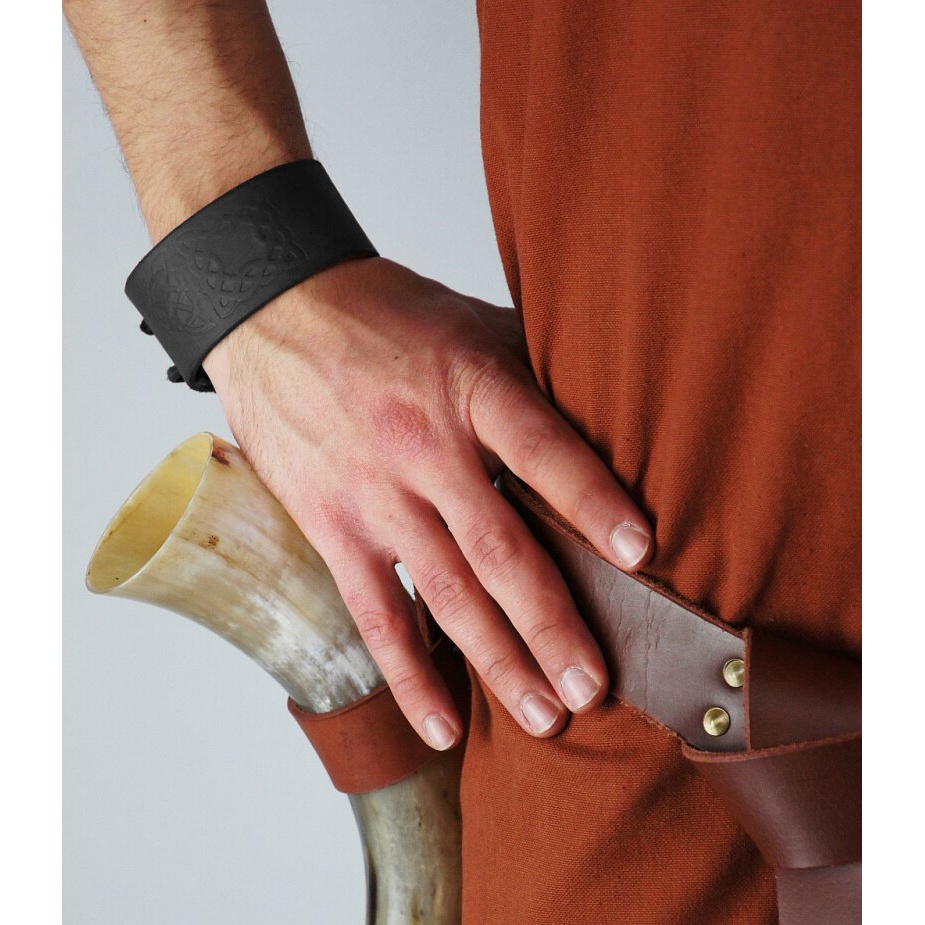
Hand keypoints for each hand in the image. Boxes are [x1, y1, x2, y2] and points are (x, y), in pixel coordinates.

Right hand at [204, 257, 652, 747]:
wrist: (274, 314)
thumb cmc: (384, 319)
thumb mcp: (469, 322)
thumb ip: (534, 373)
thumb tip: (613, 415)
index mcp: (468, 385)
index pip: (540, 449)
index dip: (590, 501)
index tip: (640, 554)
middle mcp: (422, 446)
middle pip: (497, 547)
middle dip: (550, 623)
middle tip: (594, 686)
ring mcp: (374, 494)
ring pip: (444, 594)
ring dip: (497, 661)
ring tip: (545, 715)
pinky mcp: (332, 528)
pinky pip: (374, 612)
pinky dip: (408, 674)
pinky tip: (442, 724)